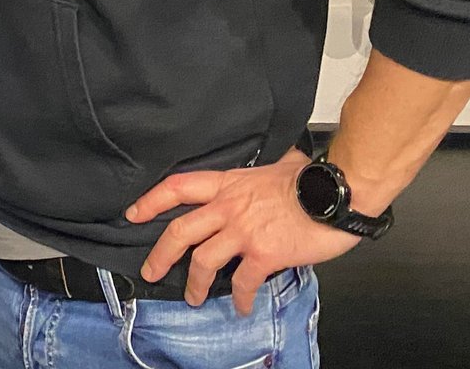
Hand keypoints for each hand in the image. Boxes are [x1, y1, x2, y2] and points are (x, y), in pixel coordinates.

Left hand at [125, 148, 359, 311]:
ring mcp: (244, 231)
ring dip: (196, 284)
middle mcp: (228, 207)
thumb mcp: (275, 165)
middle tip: (151, 271)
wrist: (335, 191)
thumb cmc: (311, 178)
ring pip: (203, 260)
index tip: (134, 213)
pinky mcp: (264, 253)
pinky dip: (241, 298)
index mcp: (228, 184)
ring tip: (195, 298)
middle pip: (180, 230)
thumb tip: (273, 162)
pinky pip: (243, 281)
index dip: (151, 200)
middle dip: (160, 255)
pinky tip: (242, 306)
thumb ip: (261, 171)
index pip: (178, 187)